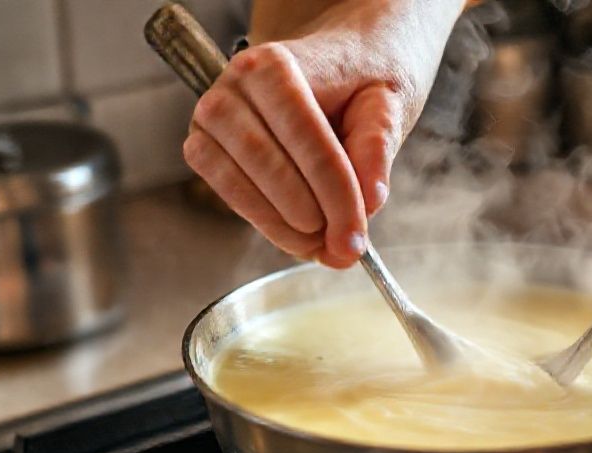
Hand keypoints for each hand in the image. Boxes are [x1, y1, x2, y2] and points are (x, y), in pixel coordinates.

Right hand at [184, 0, 463, 267]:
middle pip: (269, 163)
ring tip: (326, 244)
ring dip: (286, 226)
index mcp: (276, 63)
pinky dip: (265, 223)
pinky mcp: (204, 147)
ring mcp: (211, 118)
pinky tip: (300, 235)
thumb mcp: (387, 103)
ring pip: (242, 184)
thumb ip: (378, 145)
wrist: (336, 64)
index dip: (335, 194)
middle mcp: (233, 85)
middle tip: (346, 249)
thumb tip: (369, 200)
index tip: (357, 238)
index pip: (307, 137)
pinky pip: (228, 194)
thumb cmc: (359, 82)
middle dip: (313, 216)